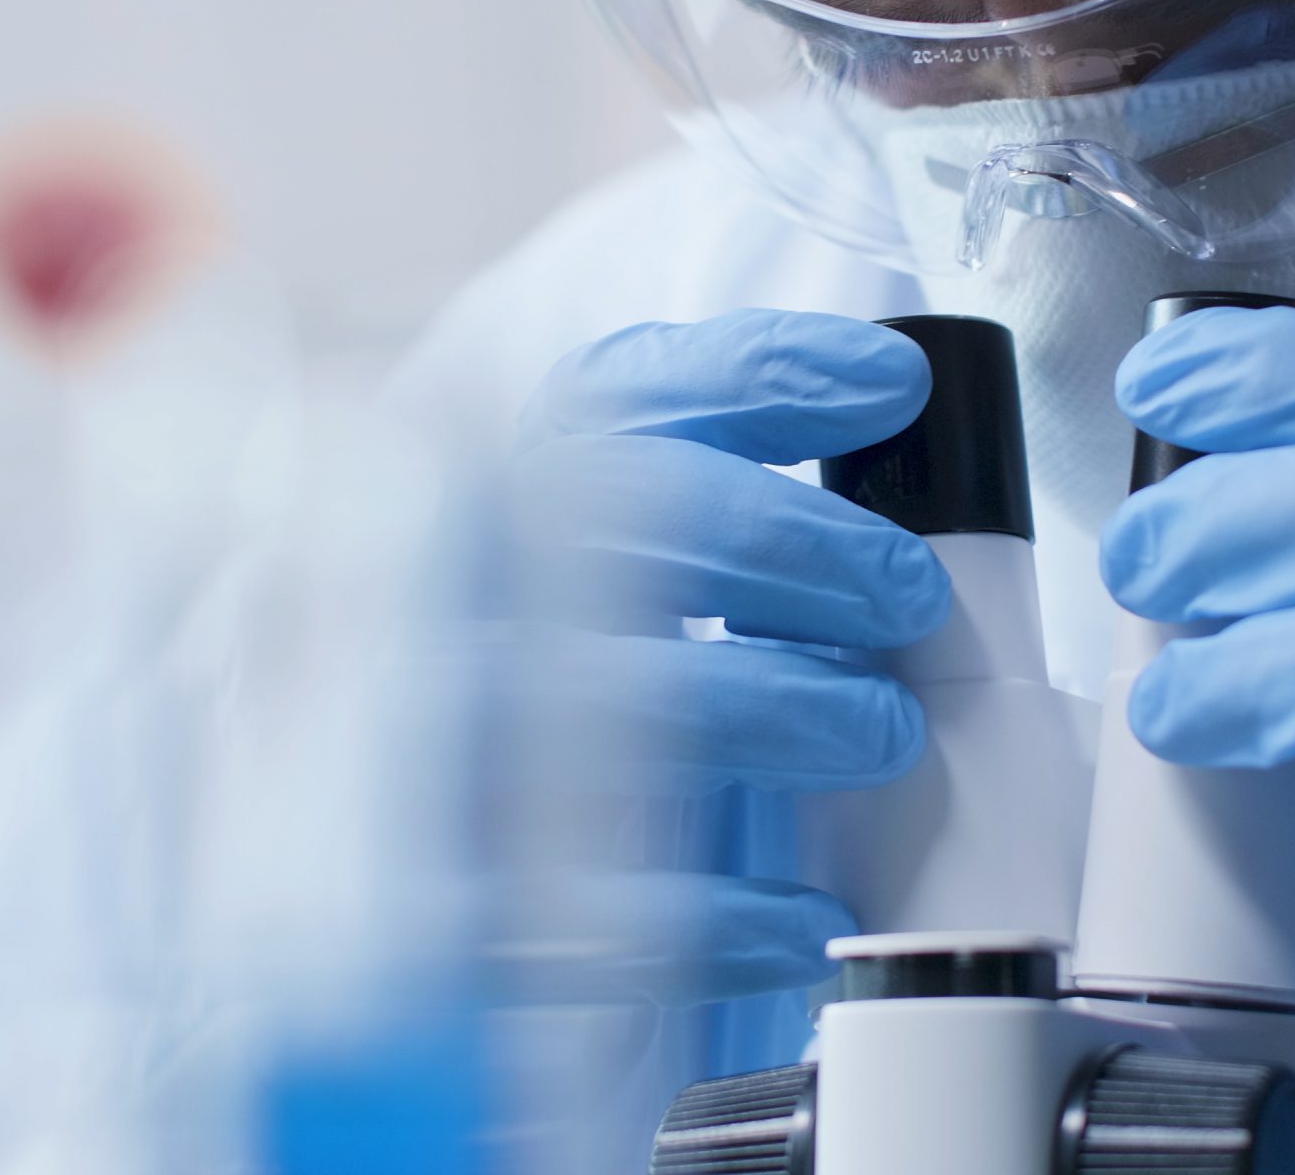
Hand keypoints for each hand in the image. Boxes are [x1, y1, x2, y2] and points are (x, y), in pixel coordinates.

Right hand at [504, 309, 946, 1005]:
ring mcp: (440, 763)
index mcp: (485, 511)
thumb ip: (705, 498)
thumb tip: (893, 393)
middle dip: (795, 545)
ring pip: (626, 704)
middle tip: (909, 595)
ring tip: (882, 733)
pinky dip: (734, 914)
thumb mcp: (603, 583)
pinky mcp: (457, 923)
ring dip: (787, 706)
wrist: (385, 912)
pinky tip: (814, 914)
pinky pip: (609, 915)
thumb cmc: (554, 715)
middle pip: (621, 523)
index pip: (613, 397)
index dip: (760, 372)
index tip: (893, 383)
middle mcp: (441, 613)